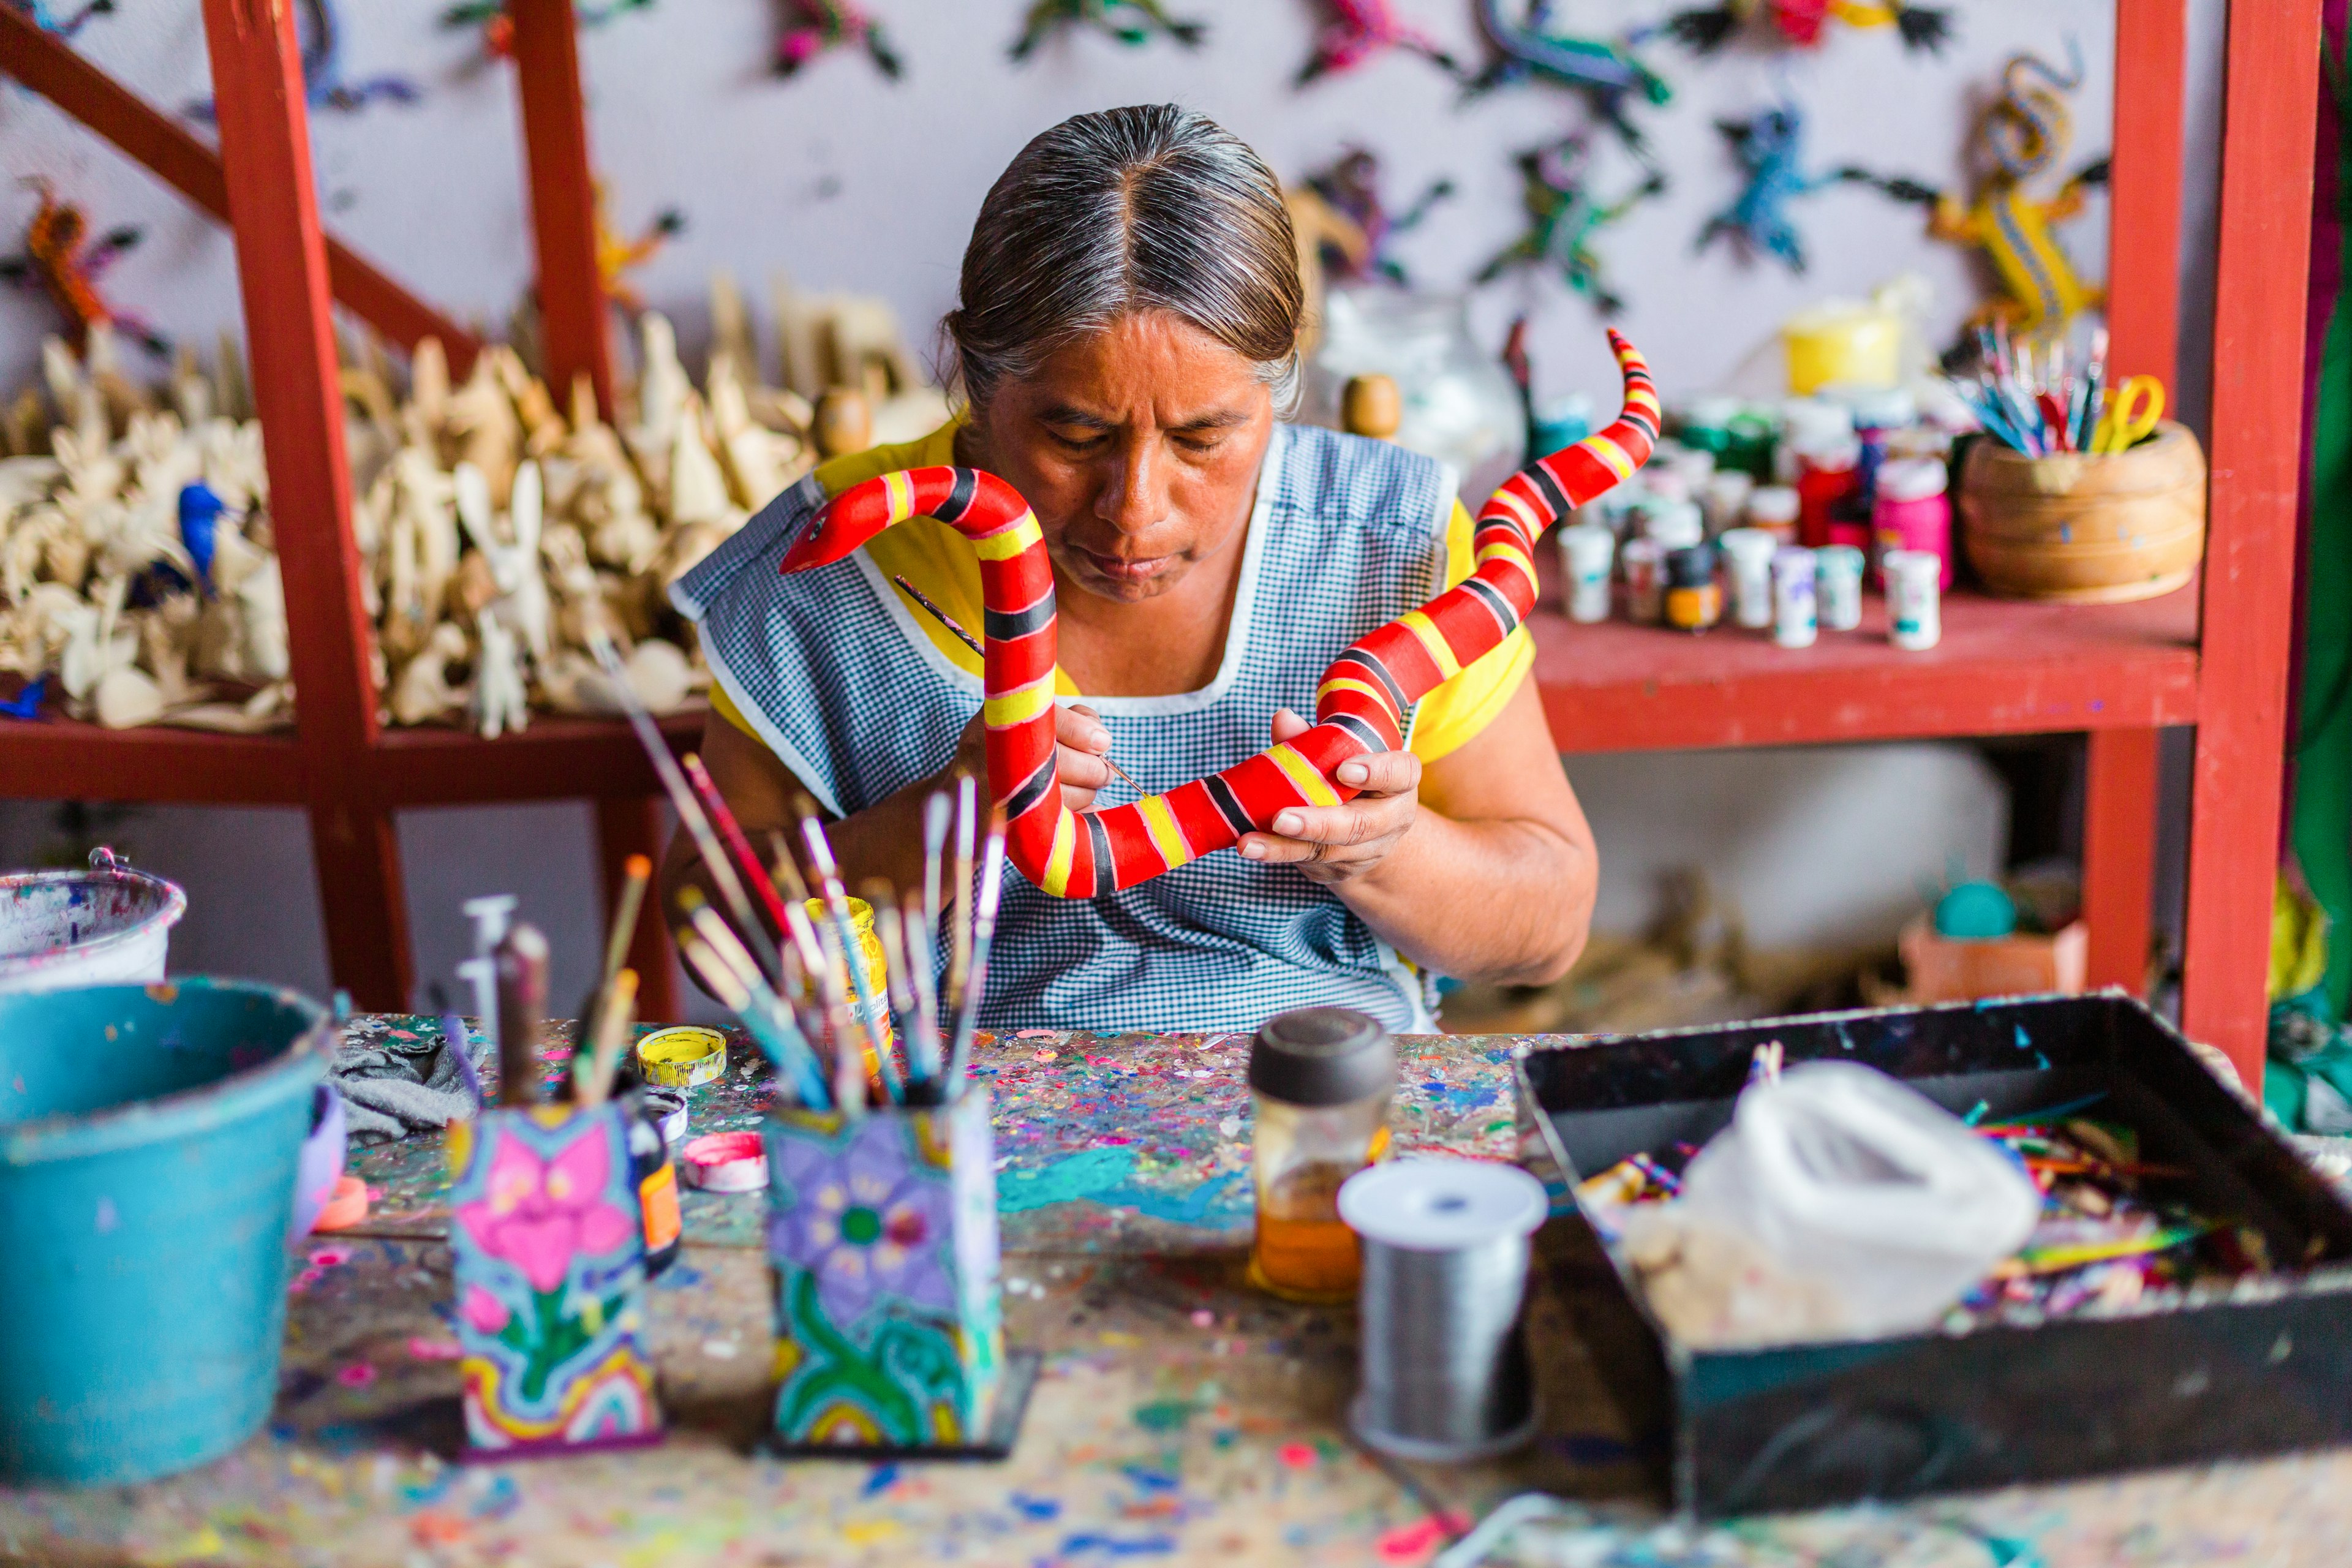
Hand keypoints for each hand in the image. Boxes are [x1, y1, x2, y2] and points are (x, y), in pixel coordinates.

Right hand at [949, 701, 1115, 811]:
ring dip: (1087, 794)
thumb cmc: (1005, 751)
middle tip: (1103, 772)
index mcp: (1001, 719)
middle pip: (1065, 763)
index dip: (1084, 732)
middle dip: (1095, 770)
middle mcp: (996, 754)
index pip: (1053, 721)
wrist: (961, 795)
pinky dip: (1082, 816)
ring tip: (1086, 789)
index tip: (1103, 743)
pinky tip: (1086, 809)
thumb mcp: (1025, 721)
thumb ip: (1069, 718)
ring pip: (1068, 796)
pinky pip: (1062, 823)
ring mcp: (1001, 793)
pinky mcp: (1011, 825)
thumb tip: (1100, 740)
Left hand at [1238, 708, 1420, 884]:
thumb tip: (1283, 720)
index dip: (1377, 772)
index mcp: (1399, 782)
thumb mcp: (1345, 753)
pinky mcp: (1339, 870)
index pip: (1400, 774)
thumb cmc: (1352, 776)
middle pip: (1359, 825)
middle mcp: (1390, 820)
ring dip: (1284, 847)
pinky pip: (1308, 863)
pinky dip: (1276, 854)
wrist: (1368, 830)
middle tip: (1280, 819)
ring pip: (1327, 851)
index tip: (1344, 769)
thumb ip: (1318, 738)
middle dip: (1317, 823)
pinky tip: (1251, 846)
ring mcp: (1366, 851)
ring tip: (1248, 843)